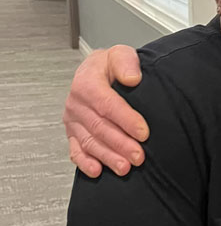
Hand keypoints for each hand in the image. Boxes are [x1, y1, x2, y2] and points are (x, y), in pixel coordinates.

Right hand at [63, 45, 147, 177]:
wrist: (99, 72)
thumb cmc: (111, 66)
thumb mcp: (120, 54)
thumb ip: (126, 62)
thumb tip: (132, 78)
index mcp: (86, 82)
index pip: (106, 103)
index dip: (125, 120)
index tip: (143, 132)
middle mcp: (76, 102)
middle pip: (99, 127)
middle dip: (120, 144)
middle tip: (138, 156)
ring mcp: (73, 120)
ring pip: (89, 142)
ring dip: (107, 157)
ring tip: (125, 168)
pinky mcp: (73, 133)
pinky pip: (76, 150)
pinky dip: (85, 163)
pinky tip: (97, 171)